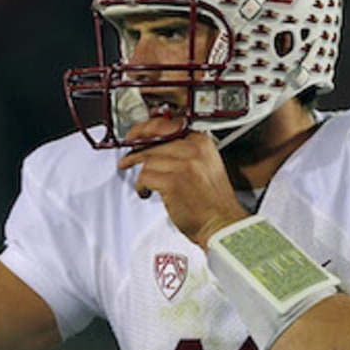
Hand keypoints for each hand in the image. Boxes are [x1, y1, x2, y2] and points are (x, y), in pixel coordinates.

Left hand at [118, 130, 247, 249]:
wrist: (223, 224)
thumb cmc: (213, 201)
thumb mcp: (206, 166)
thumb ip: (185, 152)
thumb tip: (155, 145)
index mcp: (202, 142)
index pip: (168, 125)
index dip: (146, 129)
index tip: (135, 135)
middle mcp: (194, 150)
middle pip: (154, 141)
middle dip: (136, 150)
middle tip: (127, 159)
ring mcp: (184, 166)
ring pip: (148, 160)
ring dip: (140, 173)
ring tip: (142, 183)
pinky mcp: (172, 183)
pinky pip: (145, 176)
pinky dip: (141, 186)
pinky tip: (146, 192)